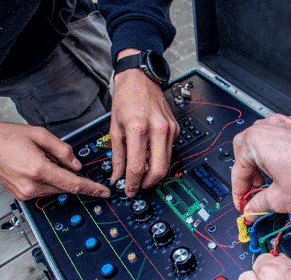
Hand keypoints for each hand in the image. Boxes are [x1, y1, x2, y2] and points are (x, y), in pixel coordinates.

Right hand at [0, 122, 110, 199]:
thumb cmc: (5, 137)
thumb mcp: (39, 135)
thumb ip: (63, 150)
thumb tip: (76, 164)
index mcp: (38, 169)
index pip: (74, 183)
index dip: (92, 188)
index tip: (104, 192)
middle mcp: (32, 185)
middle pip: (66, 186)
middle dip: (69, 173)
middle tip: (54, 157)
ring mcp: (26, 192)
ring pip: (57, 189)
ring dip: (58, 176)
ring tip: (40, 159)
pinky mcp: (23, 195)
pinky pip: (46, 190)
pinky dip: (48, 180)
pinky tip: (35, 167)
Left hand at [109, 49, 179, 197]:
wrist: (140, 78)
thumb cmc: (126, 98)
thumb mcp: (114, 127)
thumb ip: (117, 156)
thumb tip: (117, 176)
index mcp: (138, 128)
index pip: (138, 167)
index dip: (133, 183)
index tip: (128, 190)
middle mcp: (158, 129)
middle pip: (159, 170)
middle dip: (148, 183)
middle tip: (138, 186)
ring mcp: (170, 130)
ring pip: (166, 163)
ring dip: (154, 173)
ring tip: (141, 173)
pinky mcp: (175, 130)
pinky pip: (169, 152)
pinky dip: (158, 159)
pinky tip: (149, 156)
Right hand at [231, 114, 290, 213]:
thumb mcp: (280, 200)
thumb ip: (258, 204)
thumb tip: (250, 209)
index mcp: (256, 141)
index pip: (238, 169)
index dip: (238, 192)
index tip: (242, 203)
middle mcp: (270, 127)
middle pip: (245, 148)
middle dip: (247, 172)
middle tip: (254, 190)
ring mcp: (288, 123)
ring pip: (264, 141)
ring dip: (262, 161)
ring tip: (271, 181)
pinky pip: (283, 139)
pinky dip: (279, 155)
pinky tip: (288, 171)